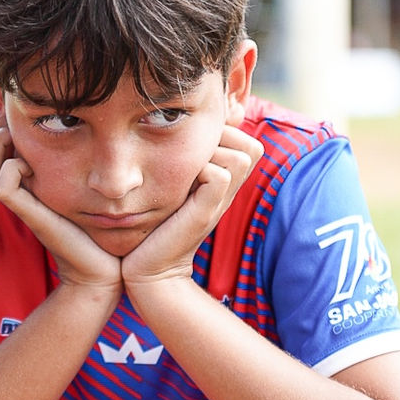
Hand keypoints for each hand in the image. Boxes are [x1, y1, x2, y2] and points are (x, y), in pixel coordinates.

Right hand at [0, 114, 122, 293]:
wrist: (104, 268)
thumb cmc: (100, 229)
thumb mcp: (87, 187)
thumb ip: (81, 162)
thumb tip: (86, 129)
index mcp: (26, 184)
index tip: (19, 109)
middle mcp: (19, 194)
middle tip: (13, 115)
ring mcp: (22, 205)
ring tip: (14, 132)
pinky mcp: (30, 216)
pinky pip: (2, 186)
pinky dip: (12, 167)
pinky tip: (32, 165)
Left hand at [121, 124, 263, 287]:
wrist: (148, 269)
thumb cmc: (154, 226)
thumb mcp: (173, 188)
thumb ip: (184, 163)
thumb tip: (179, 130)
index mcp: (224, 183)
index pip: (249, 143)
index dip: (226, 135)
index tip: (192, 146)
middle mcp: (228, 192)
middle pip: (251, 145)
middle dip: (220, 141)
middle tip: (188, 156)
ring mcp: (220, 203)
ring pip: (240, 156)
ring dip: (210, 154)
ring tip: (183, 169)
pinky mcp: (206, 214)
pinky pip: (219, 175)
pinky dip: (200, 170)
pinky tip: (178, 184)